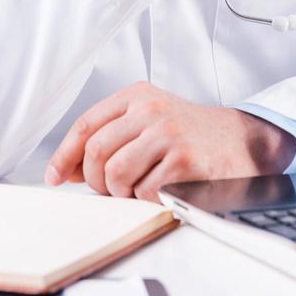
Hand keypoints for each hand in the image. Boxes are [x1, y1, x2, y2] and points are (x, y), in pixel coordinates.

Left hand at [44, 82, 295, 201]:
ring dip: (121, 193)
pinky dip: (147, 200)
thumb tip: (67, 169)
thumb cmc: (188, 134)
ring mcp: (168, 133)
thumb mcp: (148, 121)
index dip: (65, 155)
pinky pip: (145, 192)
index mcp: (137, 95)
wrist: (241, 140)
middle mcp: (151, 109)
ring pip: (117, 175)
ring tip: (137, 189)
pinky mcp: (185, 160)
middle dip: (96, 181)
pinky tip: (161, 190)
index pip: (86, 124)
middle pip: (96, 153)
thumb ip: (110, 138)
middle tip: (110, 190)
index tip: (55, 177)